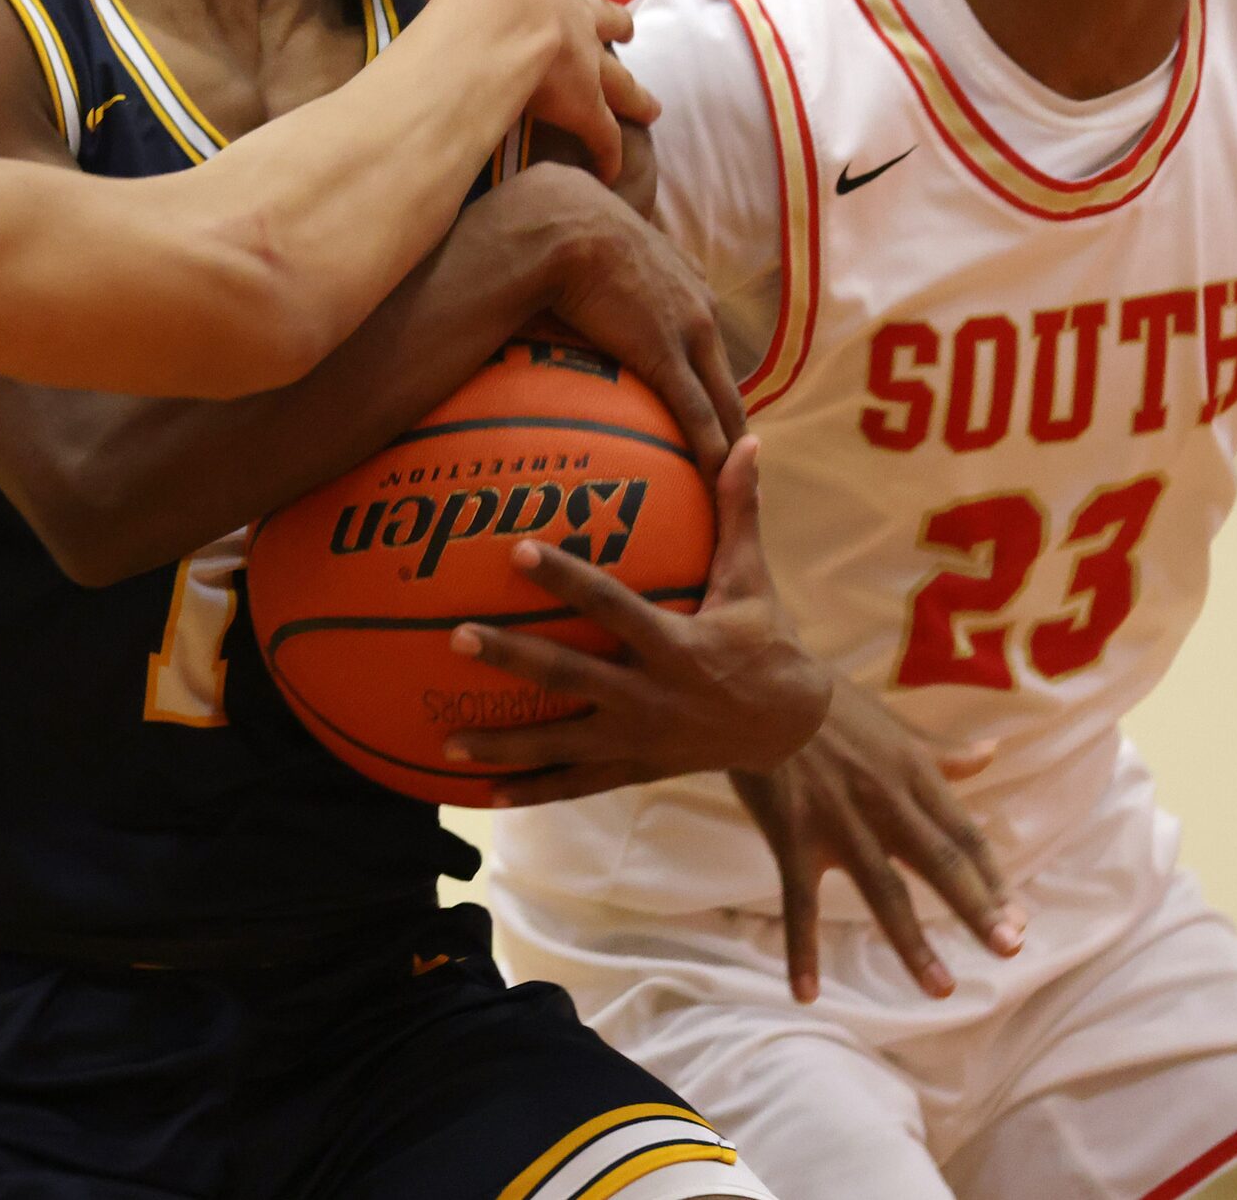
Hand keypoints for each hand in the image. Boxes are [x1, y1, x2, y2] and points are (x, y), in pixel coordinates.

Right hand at [413, 0, 655, 180]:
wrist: (496, 10)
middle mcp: (573, 18)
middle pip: (605, 22)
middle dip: (617, 28)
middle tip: (632, 34)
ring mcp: (585, 64)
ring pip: (617, 82)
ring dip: (634, 94)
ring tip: (653, 110)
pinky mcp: (585, 107)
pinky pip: (602, 137)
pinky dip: (609, 155)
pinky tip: (613, 175)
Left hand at [443, 438, 829, 798]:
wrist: (789, 729)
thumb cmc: (763, 641)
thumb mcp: (753, 580)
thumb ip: (739, 511)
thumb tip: (749, 440)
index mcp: (677, 645)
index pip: (611, 604)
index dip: (566, 577)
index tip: (518, 550)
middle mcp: (652, 696)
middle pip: (570, 676)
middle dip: (512, 657)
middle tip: (456, 637)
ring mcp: (639, 739)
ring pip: (562, 742)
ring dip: (504, 743)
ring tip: (446, 740)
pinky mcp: (634, 769)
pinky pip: (575, 785)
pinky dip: (532, 791)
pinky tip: (484, 795)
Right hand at [517, 167, 743, 471]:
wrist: (564, 222)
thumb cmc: (565, 227)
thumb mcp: (597, 246)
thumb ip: (597, 268)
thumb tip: (560, 283)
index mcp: (685, 281)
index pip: (707, 343)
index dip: (711, 380)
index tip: (711, 411)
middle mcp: (700, 309)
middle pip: (725, 380)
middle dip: (734, 422)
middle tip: (735, 464)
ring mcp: (689, 333)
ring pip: (723, 403)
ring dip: (732, 446)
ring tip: (732, 485)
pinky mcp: (666, 356)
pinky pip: (698, 415)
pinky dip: (710, 452)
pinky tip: (714, 482)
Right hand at [729, 683, 1022, 1003]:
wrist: (759, 690)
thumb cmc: (826, 702)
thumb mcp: (892, 723)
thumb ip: (941, 751)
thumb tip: (991, 754)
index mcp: (912, 775)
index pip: (963, 835)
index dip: (992, 878)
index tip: (1019, 917)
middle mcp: (886, 804)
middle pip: (941, 863)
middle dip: (978, 909)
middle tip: (1011, 949)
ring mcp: (840, 825)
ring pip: (885, 892)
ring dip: (914, 944)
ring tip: (942, 988)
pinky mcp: (794, 838)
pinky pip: (800, 905)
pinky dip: (802, 951)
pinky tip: (808, 993)